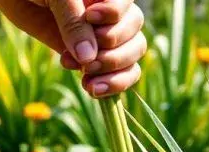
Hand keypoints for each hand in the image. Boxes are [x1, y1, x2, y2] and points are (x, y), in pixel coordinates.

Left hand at [0, 0, 145, 95]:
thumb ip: (73, 22)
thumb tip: (89, 59)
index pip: (129, 10)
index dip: (115, 17)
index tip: (90, 16)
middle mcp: (113, 17)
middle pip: (135, 38)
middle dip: (112, 53)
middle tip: (86, 58)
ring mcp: (104, 38)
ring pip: (131, 58)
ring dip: (112, 71)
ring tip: (85, 75)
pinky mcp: (94, 56)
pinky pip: (118, 74)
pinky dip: (109, 84)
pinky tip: (87, 84)